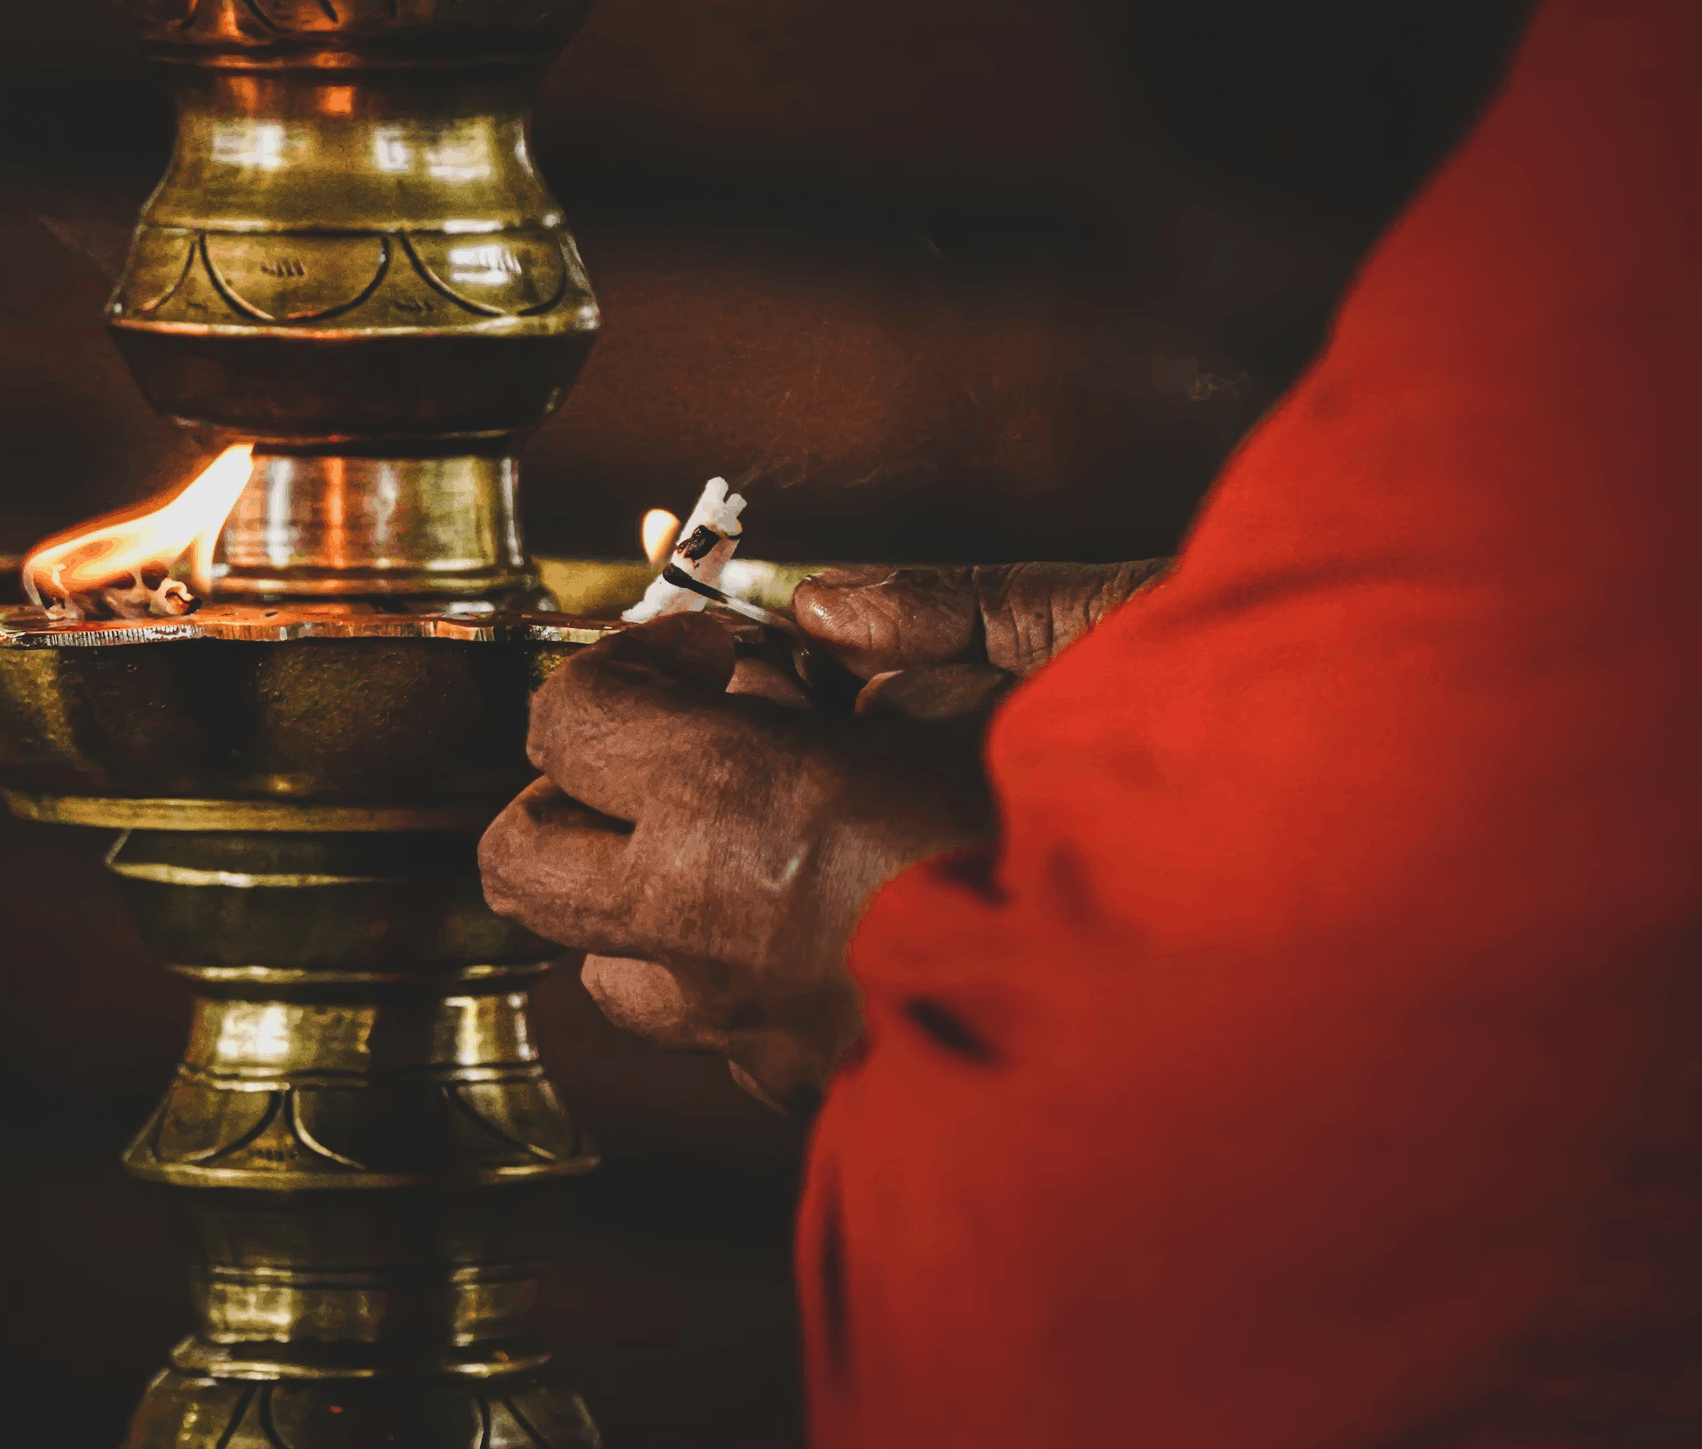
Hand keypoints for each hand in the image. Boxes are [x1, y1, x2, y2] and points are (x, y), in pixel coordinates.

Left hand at [481, 560, 1163, 1115]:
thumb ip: (920, 622)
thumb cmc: (1106, 842)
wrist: (1180, 1032)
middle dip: (572, 790)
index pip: (568, 714)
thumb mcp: (1029, 684)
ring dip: (645, 891)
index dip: (624, 662)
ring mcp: (735, 1022)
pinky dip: (729, 967)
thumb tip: (830, 615)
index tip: (711, 652)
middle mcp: (702, 924)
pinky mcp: (792, 1086)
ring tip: (746, 845)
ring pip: (600, 960)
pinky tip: (824, 922)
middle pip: (520, 856)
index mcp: (738, 806)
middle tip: (671, 748)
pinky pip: (705, 1026)